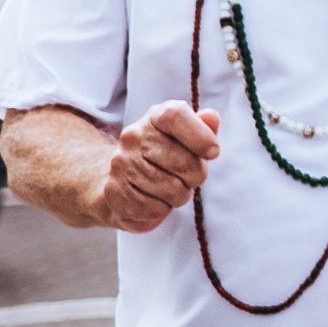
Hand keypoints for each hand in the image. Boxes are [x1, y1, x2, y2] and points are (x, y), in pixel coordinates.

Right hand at [94, 101, 217, 231]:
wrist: (115, 179)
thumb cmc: (161, 157)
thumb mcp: (184, 138)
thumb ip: (202, 128)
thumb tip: (212, 117)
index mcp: (154, 118)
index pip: (175, 115)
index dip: (200, 135)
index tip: (213, 152)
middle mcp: (133, 137)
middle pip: (183, 161)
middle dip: (196, 177)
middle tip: (189, 179)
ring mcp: (121, 164)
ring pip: (171, 190)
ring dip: (179, 196)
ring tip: (170, 190)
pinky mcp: (114, 192)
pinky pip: (154, 209)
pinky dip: (162, 210)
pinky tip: (154, 201)